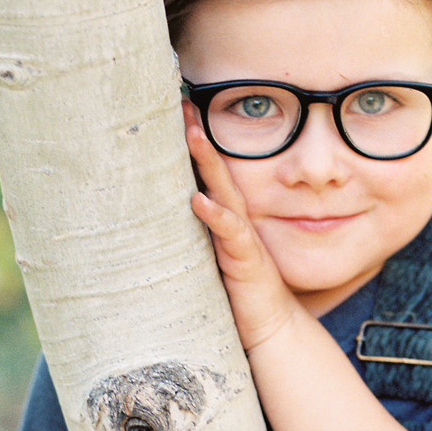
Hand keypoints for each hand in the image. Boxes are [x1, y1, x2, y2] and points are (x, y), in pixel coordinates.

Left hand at [186, 122, 297, 349]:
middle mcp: (235, 222)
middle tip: (182, 103)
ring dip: (208, 163)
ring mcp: (242, 240)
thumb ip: (195, 237)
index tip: (178, 111)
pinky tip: (198, 201)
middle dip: (199, 137)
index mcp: (226, 220)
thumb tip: (158, 222)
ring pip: (225, 193)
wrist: (273, 327)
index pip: (209, 175)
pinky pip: (232, 234)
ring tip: (191, 134)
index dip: (195, 144)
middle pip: (217, 171)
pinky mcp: (246, 262)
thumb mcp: (209, 259)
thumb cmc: (238, 294)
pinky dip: (215, 216)